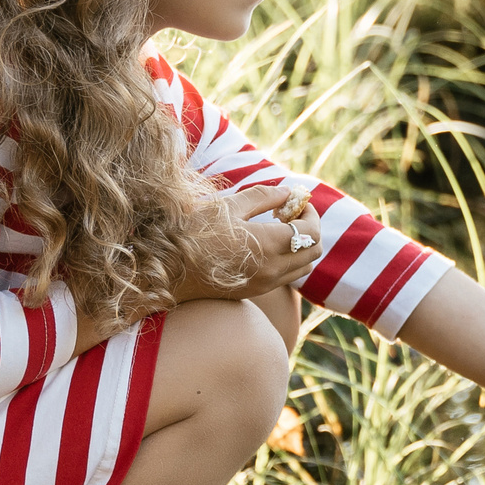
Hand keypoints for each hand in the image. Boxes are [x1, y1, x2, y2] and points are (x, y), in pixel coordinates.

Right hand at [173, 183, 322, 304]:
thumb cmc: (195, 233)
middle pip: (314, 250)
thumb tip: (288, 192)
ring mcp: (266, 284)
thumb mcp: (229, 206)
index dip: (311, 213)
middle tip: (290, 214)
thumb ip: (264, 197)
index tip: (298, 202)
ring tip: (279, 228)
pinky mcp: (257, 292)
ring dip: (301, 246)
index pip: (311, 231)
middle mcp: (274, 269)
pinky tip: (267, 244)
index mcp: (269, 244)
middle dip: (309, 228)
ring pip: (304, 266)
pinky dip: (289, 259)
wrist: (170, 271)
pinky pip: (287, 276)